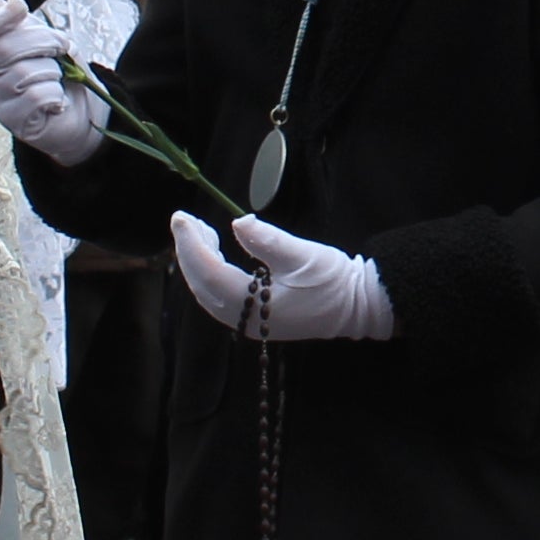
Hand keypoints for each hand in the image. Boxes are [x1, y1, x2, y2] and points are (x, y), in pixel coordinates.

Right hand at [0, 0, 103, 161]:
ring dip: (52, 71)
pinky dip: (55, 95)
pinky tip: (56, 101)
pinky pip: (37, 96)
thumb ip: (16, 20)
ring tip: (56, 78)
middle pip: (4, 48)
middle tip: (60, 46)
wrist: (82, 109)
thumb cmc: (58, 71)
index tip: (19, 6)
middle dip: (42, 40)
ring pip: (24, 72)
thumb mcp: (41, 36)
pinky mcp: (14, 122)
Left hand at [172, 209, 394, 340]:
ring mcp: (248, 322)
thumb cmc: (333, 281)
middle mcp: (245, 319)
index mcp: (255, 306)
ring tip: (198, 231)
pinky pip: (218, 294)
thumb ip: (268, 241)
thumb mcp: (303, 255)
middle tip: (185, 220)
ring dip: (197, 261)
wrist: (357, 306)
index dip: (191, 245)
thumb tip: (239, 223)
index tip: (182, 218)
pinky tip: (214, 252)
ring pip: (207, 291)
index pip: (210, 273)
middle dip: (189, 251)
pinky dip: (210, 271)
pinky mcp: (253, 317)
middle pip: (201, 284)